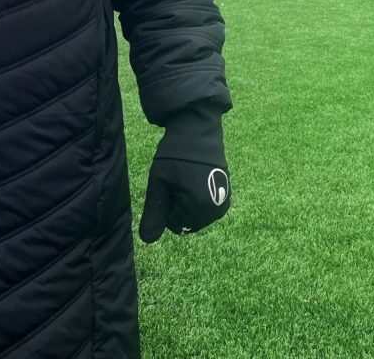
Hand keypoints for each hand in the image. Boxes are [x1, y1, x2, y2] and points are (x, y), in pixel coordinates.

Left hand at [138, 106, 229, 242]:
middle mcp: (215, 210)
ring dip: (188, 205)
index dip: (166, 207)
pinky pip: (207, 210)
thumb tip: (147, 241)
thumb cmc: (174, 156)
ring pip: (197, 218)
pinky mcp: (227, 197)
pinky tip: (196, 181)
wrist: (198, 131)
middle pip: (187, 223)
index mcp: (198, 208)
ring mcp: (224, 204)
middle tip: (177, 182)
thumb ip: (154, 214)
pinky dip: (199, 201)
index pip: (174, 225)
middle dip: (178, 208)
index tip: (168, 186)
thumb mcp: (159, 183)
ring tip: (186, 180)